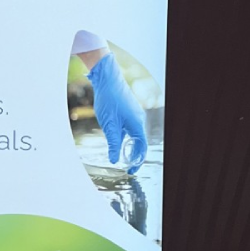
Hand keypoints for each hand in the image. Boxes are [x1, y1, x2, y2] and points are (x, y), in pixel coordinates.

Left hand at [87, 53, 147, 174]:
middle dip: (133, 155)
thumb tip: (114, 160)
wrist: (107, 79)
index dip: (137, 161)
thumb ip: (112, 143)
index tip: (130, 171)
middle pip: (140, 142)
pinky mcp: (129, 111)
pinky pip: (129, 127)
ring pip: (133, 135)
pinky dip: (124, 135)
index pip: (142, 148)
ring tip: (118, 153)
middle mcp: (139, 120)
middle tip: (124, 165)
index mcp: (137, 125)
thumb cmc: (109, 99)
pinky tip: (114, 137)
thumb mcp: (108, 124)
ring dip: (127, 145)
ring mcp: (134, 115)